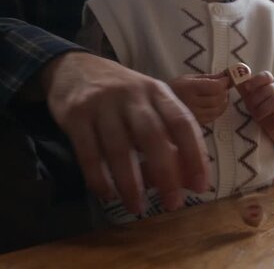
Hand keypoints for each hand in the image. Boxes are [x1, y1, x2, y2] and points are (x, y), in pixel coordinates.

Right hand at [37, 52, 208, 212]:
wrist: (73, 67)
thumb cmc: (121, 92)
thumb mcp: (148, 101)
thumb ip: (167, 132)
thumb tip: (186, 176)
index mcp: (157, 91)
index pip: (182, 122)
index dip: (194, 154)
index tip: (200, 185)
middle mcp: (132, 95)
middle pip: (152, 136)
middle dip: (165, 173)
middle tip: (173, 203)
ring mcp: (102, 104)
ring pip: (119, 148)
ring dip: (130, 183)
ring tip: (137, 207)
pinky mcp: (75, 115)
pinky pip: (88, 153)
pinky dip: (98, 178)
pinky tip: (107, 194)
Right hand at [167, 73, 230, 124]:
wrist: (159, 105)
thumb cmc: (176, 88)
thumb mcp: (189, 78)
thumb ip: (208, 77)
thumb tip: (226, 76)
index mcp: (189, 87)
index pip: (214, 87)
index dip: (224, 83)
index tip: (226, 79)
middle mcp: (191, 102)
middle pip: (218, 99)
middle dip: (225, 92)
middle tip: (224, 88)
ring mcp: (194, 115)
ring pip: (218, 109)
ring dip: (224, 102)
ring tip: (221, 96)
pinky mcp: (196, 123)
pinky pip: (214, 117)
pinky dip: (219, 110)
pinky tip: (216, 105)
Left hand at [236, 71, 273, 133]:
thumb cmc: (259, 104)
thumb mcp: (249, 95)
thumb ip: (241, 85)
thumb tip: (231, 74)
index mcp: (268, 82)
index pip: (265, 76)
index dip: (256, 81)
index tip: (246, 88)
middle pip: (270, 89)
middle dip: (257, 99)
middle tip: (250, 108)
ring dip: (266, 109)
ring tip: (257, 116)